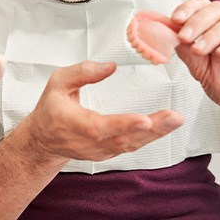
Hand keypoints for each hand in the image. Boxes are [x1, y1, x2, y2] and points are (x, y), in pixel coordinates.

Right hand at [25, 61, 183, 162]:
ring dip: (156, 134)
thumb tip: (110, 66)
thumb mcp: (57, 82)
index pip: (99, 127)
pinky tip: (164, 126)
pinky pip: (130, 146)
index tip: (144, 119)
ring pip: (130, 145)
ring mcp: (99, 151)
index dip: (122, 124)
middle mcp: (88, 142)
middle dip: (152, 129)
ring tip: (175, 120)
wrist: (44, 140)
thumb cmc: (50, 109)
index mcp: (73, 123)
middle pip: (123, 139)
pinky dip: (149, 137)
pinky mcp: (107, 152)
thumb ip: (82, 72)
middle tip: (174, 117)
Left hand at [172, 0, 219, 123]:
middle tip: (184, 37)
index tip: (175, 19)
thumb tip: (168, 34)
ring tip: (199, 49)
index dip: (187, 8)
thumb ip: (186, 51)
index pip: (201, 5)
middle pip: (215, 9)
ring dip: (211, 34)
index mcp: (213, 27)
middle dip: (196, 22)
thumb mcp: (200, 69)